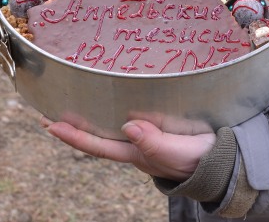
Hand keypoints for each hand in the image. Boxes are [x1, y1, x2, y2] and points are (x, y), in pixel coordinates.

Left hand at [42, 117, 215, 181]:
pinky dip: (110, 113)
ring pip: (108, 131)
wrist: (222, 163)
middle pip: (96, 138)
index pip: (97, 145)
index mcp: (135, 154)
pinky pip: (125, 122)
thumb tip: (127, 127)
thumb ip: (154, 142)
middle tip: (46, 115)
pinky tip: (108, 104)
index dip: (72, 135)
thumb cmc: (199, 158)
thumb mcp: (178, 151)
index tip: (49, 123)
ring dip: (88, 120)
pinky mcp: (155, 132)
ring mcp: (144, 141)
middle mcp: (134, 148)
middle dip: (72, 128)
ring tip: (70, 107)